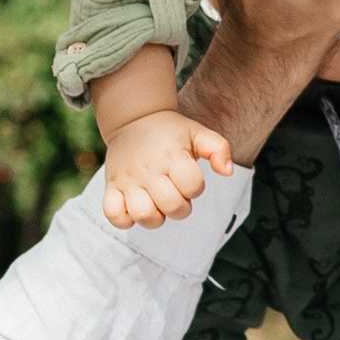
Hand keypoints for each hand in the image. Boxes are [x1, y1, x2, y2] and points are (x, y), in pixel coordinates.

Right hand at [103, 105, 234, 230]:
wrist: (134, 121)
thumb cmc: (170, 133)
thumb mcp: (198, 133)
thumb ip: (219, 148)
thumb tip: (227, 172)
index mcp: (172, 156)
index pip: (193, 186)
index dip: (196, 188)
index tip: (189, 179)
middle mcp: (148, 169)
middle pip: (172, 205)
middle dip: (181, 207)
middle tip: (176, 194)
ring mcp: (128, 180)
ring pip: (143, 215)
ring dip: (155, 217)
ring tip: (157, 204)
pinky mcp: (112, 187)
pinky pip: (114, 215)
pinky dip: (125, 219)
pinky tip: (134, 207)